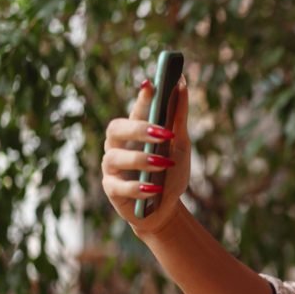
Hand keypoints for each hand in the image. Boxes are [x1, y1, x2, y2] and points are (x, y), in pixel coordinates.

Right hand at [101, 77, 190, 235]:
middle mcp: (118, 146)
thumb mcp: (180, 146)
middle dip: (138, 129)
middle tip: (164, 133)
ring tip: (164, 164)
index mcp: (135, 131)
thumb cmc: (171, 173)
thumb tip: (182, 86)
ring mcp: (112, 168)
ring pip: (115, 157)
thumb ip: (178, 118)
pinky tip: (154, 188)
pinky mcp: (112, 190)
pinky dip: (138, 187)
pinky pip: (119, 186)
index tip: (152, 85)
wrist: (167, 208)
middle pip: (116, 128)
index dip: (142, 98)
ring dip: (140, 159)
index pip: (135, 109)